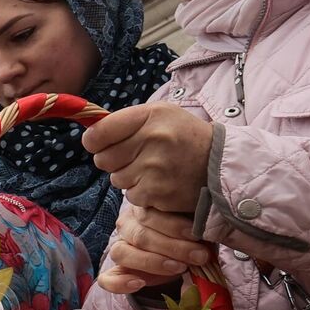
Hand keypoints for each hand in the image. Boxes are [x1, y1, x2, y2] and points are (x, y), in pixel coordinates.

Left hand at [82, 103, 212, 211]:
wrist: (220, 164)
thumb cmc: (184, 137)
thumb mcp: (161, 115)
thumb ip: (126, 121)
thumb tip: (90, 135)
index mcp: (151, 116)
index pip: (99, 132)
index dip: (93, 140)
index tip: (97, 144)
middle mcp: (152, 139)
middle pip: (103, 159)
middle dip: (113, 160)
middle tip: (134, 157)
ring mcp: (155, 168)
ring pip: (116, 179)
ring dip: (128, 177)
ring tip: (152, 169)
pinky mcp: (158, 192)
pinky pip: (131, 195)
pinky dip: (141, 192)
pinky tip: (158, 183)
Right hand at [98, 204, 212, 293]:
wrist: (182, 253)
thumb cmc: (190, 234)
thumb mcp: (195, 223)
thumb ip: (197, 221)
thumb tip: (208, 225)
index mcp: (142, 209)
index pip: (149, 215)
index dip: (173, 226)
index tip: (196, 234)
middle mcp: (126, 226)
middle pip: (141, 236)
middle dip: (172, 247)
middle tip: (199, 256)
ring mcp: (120, 249)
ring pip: (124, 253)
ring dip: (153, 262)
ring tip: (180, 268)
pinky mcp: (118, 272)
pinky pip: (107, 279)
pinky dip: (120, 283)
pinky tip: (139, 284)